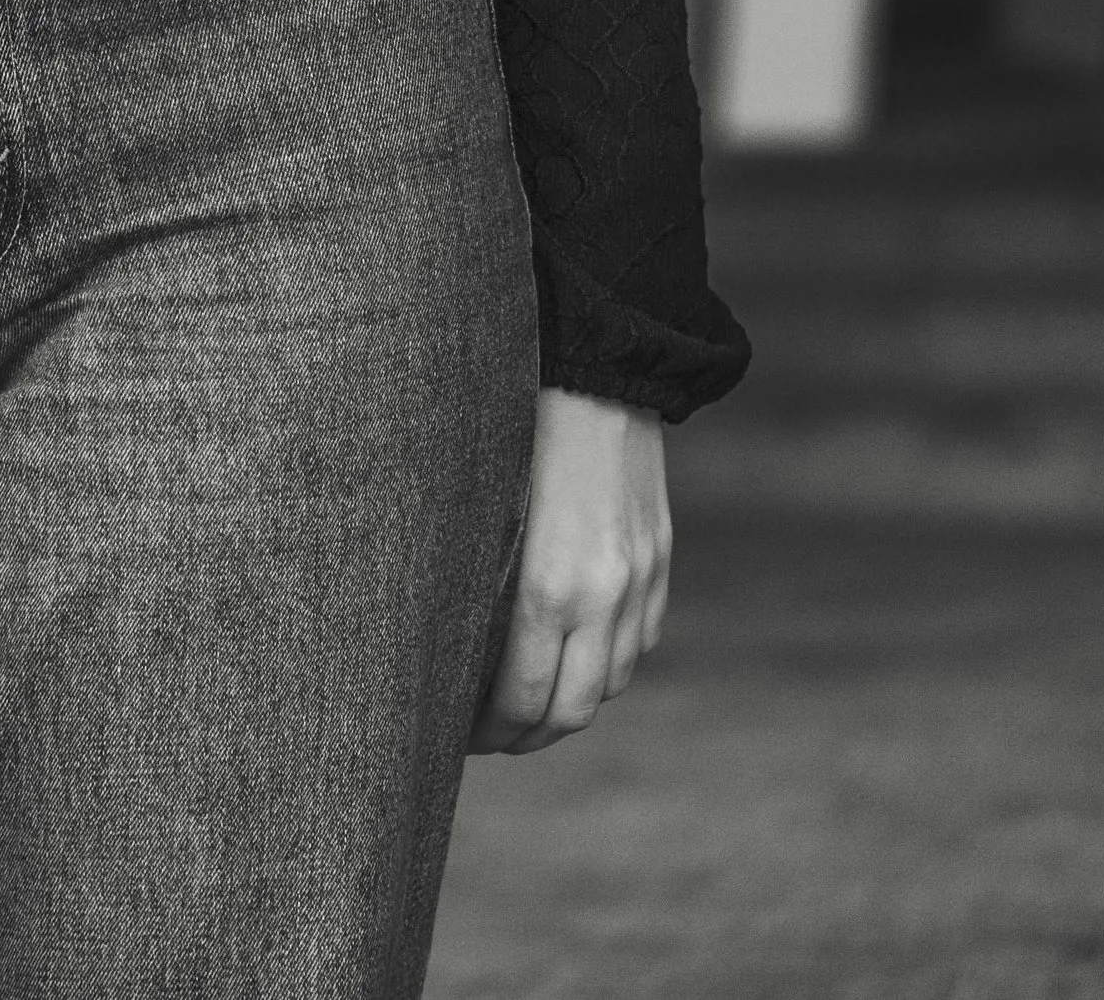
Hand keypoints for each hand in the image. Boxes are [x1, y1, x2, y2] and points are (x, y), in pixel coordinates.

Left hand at [469, 384, 669, 753]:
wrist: (598, 366)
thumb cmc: (514, 426)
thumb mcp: (482, 505)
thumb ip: (477, 579)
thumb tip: (443, 639)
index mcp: (548, 586)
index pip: (521, 700)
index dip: (488, 732)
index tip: (457, 734)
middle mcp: (603, 596)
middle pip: (569, 712)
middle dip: (525, 737)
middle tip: (489, 737)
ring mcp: (640, 581)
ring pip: (609, 684)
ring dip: (568, 706)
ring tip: (529, 705)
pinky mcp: (660, 560)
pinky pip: (640, 643)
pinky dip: (607, 666)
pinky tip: (575, 659)